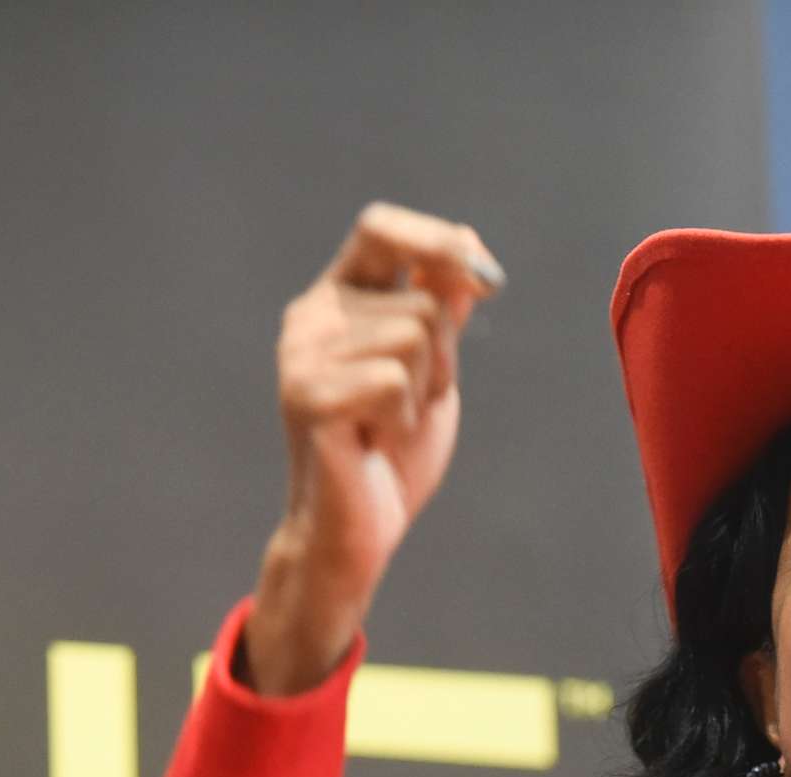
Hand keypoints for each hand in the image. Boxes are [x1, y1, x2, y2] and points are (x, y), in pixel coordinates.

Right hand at [245, 202, 503, 694]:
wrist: (355, 534)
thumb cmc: (392, 454)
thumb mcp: (431, 371)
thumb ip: (442, 311)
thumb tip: (466, 250)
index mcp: (338, 299)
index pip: (381, 227)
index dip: (439, 240)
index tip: (488, 282)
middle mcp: (310, 315)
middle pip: (423, 298)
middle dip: (444, 358)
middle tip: (410, 406)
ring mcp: (302, 354)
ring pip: (414, 335)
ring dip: (425, 391)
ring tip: (390, 426)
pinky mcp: (306, 397)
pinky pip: (393, 379)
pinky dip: (404, 418)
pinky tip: (376, 442)